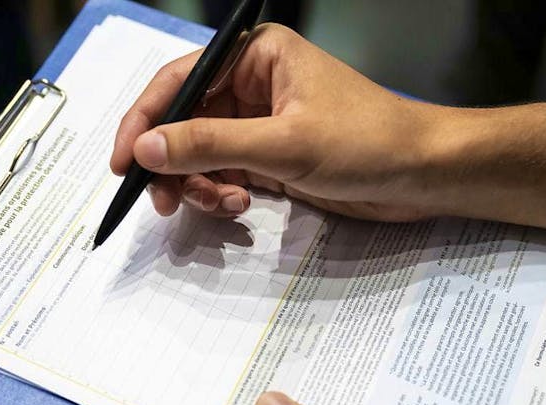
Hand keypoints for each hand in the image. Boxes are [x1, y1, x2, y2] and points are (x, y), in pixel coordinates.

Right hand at [111, 24, 453, 221]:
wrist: (422, 175)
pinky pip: (224, 173)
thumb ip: (210, 144)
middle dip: (172, 163)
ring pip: (200, 154)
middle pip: (184, 122)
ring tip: (221, 205)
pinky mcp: (269, 157)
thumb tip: (146, 147)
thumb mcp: (283, 145)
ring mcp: (259, 123)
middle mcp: (252, 84)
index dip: (144, 121)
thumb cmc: (367, 142)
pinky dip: (221, 193)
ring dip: (199, 184)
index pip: (179, 81)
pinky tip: (240, 207)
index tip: (124, 162)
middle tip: (164, 202)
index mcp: (255, 56)